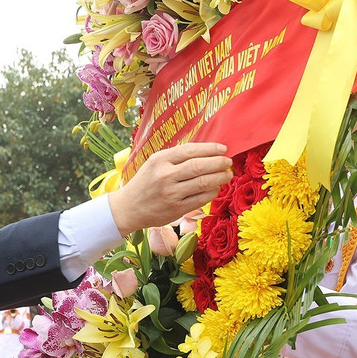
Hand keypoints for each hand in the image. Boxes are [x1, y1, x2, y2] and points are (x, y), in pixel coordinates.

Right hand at [108, 143, 231, 236]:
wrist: (128, 208)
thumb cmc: (145, 183)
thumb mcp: (155, 163)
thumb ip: (176, 157)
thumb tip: (206, 152)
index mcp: (160, 160)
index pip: (190, 150)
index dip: (210, 148)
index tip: (223, 148)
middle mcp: (165, 175)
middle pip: (199, 166)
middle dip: (218, 163)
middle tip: (228, 162)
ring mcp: (171, 193)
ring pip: (203, 182)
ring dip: (219, 177)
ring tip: (227, 174)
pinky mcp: (176, 209)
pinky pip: (201, 199)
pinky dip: (212, 192)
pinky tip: (216, 188)